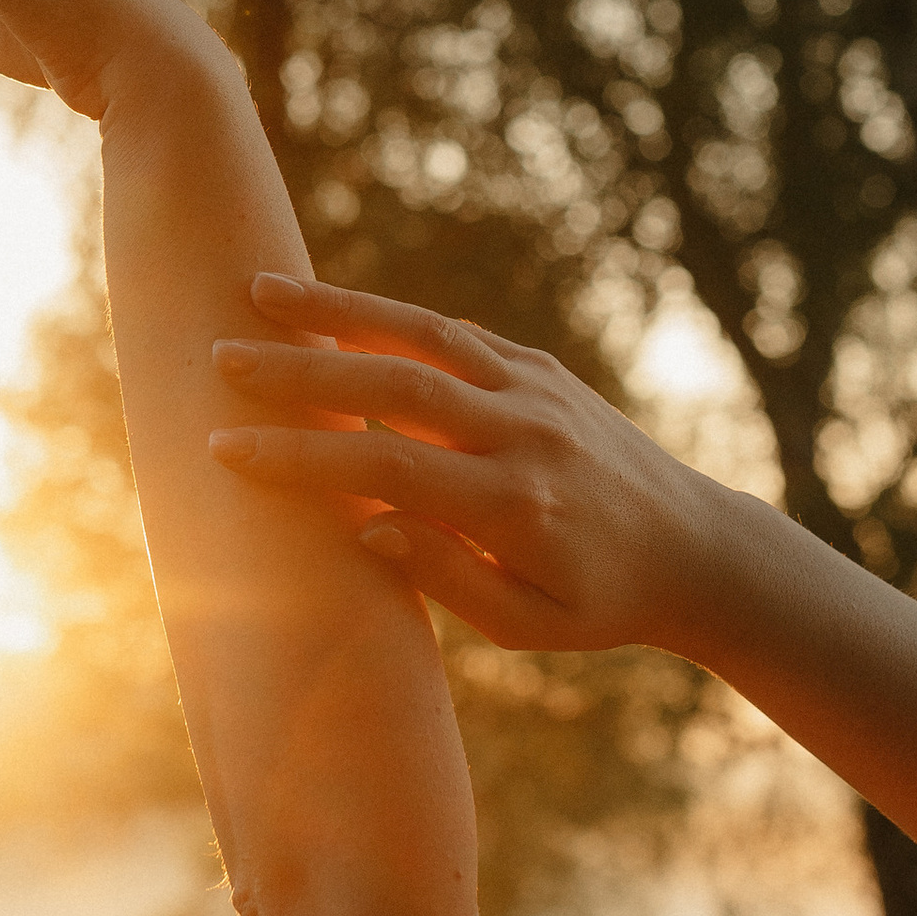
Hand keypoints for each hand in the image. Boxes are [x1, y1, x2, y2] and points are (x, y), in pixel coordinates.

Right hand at [205, 275, 733, 655]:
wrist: (697, 548)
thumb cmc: (599, 603)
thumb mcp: (528, 626)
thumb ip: (445, 579)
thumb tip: (365, 528)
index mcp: (514, 505)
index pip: (386, 467)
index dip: (301, 456)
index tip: (224, 447)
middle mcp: (524, 431)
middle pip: (393, 383)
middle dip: (300, 366)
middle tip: (219, 356)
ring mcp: (536, 389)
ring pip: (424, 333)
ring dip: (338, 307)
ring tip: (261, 289)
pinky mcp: (542, 369)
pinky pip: (456, 334)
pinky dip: (392, 317)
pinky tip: (334, 310)